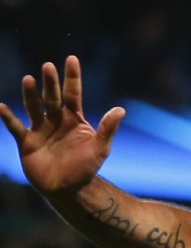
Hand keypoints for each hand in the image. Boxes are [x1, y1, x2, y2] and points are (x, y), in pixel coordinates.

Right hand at [0, 56, 124, 196]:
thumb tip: (121, 110)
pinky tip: (1, 106)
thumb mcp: (100, 148)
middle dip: (50, 82)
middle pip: (52, 97)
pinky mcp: (27, 142)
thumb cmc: (87, 168)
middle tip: (47, 66)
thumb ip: (108, 129)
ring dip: (30, 94)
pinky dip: (8, 117)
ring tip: (29, 79)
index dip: (72, 77)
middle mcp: (56, 120)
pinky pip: (16, 127)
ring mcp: (40, 130)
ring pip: (34, 107)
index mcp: (74, 119)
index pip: (73, 94)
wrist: (69, 189)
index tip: (72, 59)